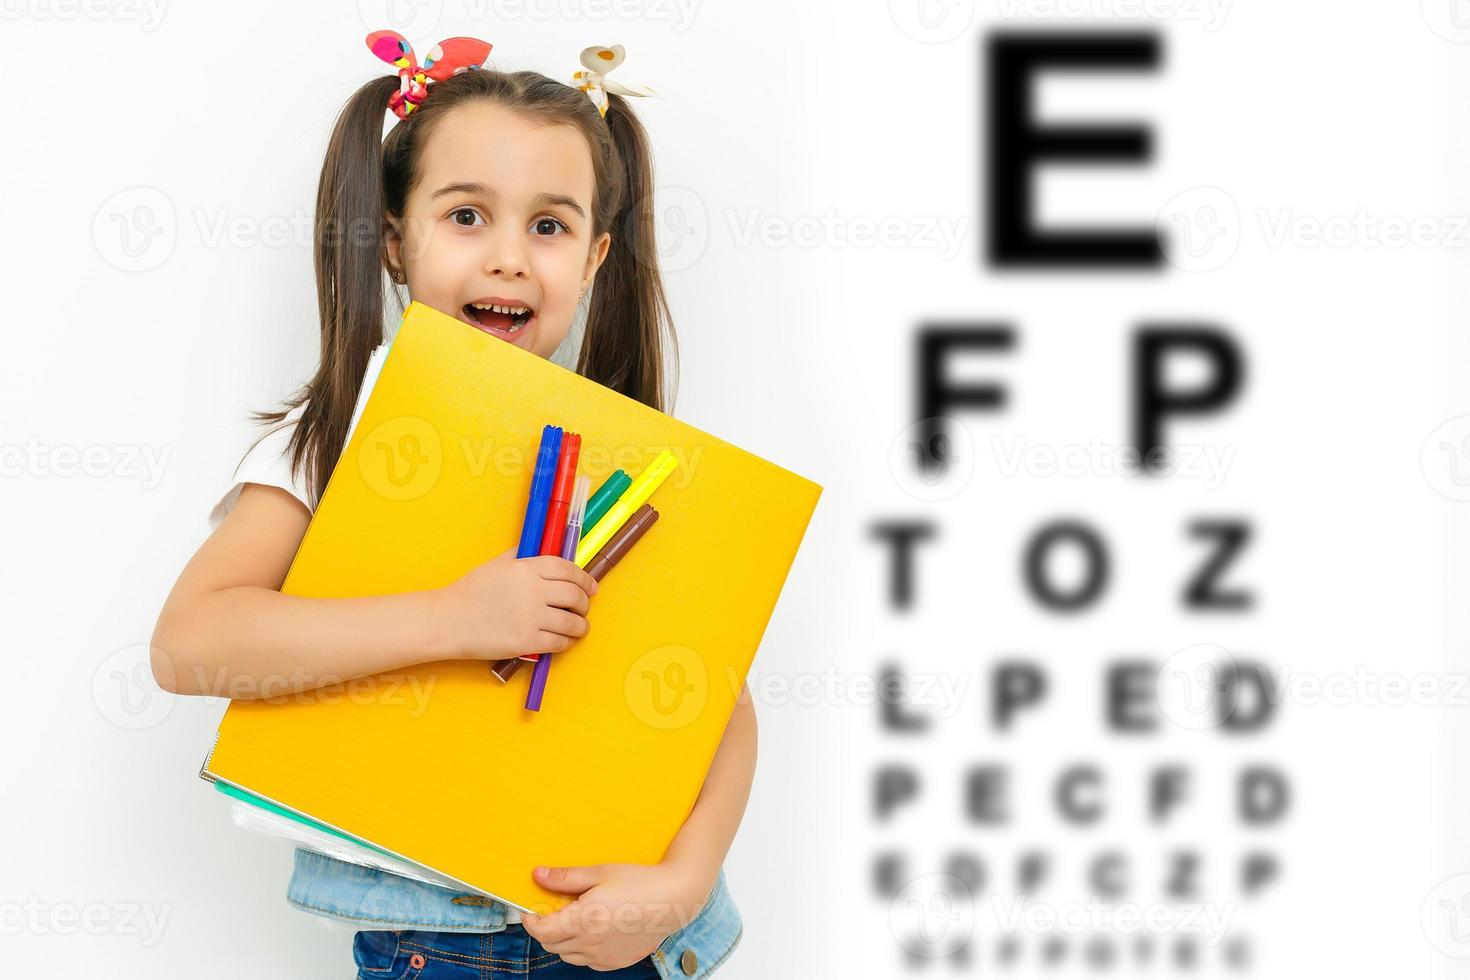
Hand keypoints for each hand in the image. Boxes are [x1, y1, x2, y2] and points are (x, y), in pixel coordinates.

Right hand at [434, 546, 597, 661]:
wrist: (448, 621)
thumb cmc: (470, 592)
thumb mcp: (496, 564)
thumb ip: (520, 556)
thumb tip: (541, 547)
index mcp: (525, 568)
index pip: (567, 569)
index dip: (584, 578)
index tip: (591, 586)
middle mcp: (532, 591)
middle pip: (574, 595)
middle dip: (585, 602)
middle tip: (584, 607)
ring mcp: (530, 617)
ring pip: (572, 622)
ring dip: (582, 625)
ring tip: (581, 627)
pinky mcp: (526, 642)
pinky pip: (559, 642)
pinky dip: (567, 642)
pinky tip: (566, 640)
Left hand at [522, 861, 715, 970]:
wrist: (674, 899)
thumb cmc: (639, 881)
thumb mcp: (600, 872)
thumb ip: (566, 878)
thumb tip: (538, 875)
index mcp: (584, 920)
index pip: (542, 930)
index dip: (530, 921)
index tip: (530, 910)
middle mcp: (591, 943)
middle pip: (551, 944)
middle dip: (546, 928)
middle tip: (554, 910)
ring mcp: (603, 956)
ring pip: (567, 955)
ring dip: (563, 940)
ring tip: (577, 919)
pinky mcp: (615, 962)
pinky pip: (587, 961)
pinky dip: (582, 949)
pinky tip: (595, 930)